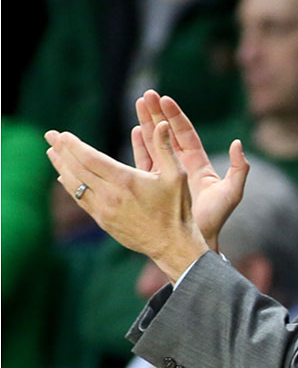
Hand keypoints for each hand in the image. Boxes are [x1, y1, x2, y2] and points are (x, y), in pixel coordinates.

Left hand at [45, 121, 207, 282]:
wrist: (171, 244)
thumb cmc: (177, 208)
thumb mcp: (177, 175)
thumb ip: (166, 147)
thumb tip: (162, 123)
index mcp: (125, 181)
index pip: (90, 158)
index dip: (74, 145)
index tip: (63, 134)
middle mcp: (109, 195)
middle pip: (77, 169)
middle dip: (62, 150)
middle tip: (50, 135)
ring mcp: (103, 210)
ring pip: (75, 185)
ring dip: (61, 167)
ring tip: (52, 152)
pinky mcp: (103, 221)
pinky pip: (80, 200)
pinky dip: (70, 185)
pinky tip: (64, 177)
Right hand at [132, 90, 248, 247]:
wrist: (196, 243)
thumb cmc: (215, 220)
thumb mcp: (231, 193)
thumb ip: (239, 169)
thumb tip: (237, 143)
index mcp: (198, 163)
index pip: (185, 133)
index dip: (175, 116)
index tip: (165, 98)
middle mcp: (182, 165)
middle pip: (168, 133)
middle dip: (157, 113)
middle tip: (146, 94)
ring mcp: (167, 174)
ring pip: (155, 143)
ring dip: (146, 123)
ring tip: (137, 104)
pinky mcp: (155, 184)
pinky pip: (146, 161)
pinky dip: (140, 146)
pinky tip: (135, 131)